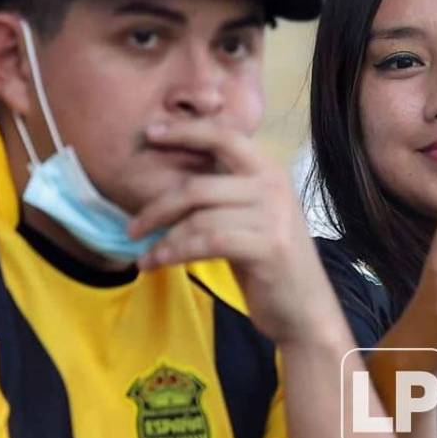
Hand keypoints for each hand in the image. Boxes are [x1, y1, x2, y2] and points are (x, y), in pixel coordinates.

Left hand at [128, 121, 335, 343]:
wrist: (304, 306)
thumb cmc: (269, 261)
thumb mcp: (251, 216)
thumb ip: (225, 192)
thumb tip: (173, 173)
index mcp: (269, 171)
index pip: (225, 137)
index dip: (186, 131)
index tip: (151, 133)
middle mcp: (274, 187)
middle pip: (199, 186)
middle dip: (158, 207)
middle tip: (132, 228)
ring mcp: (274, 216)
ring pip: (199, 219)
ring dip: (163, 239)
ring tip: (145, 255)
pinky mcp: (268, 247)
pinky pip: (208, 243)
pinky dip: (175, 252)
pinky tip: (158, 263)